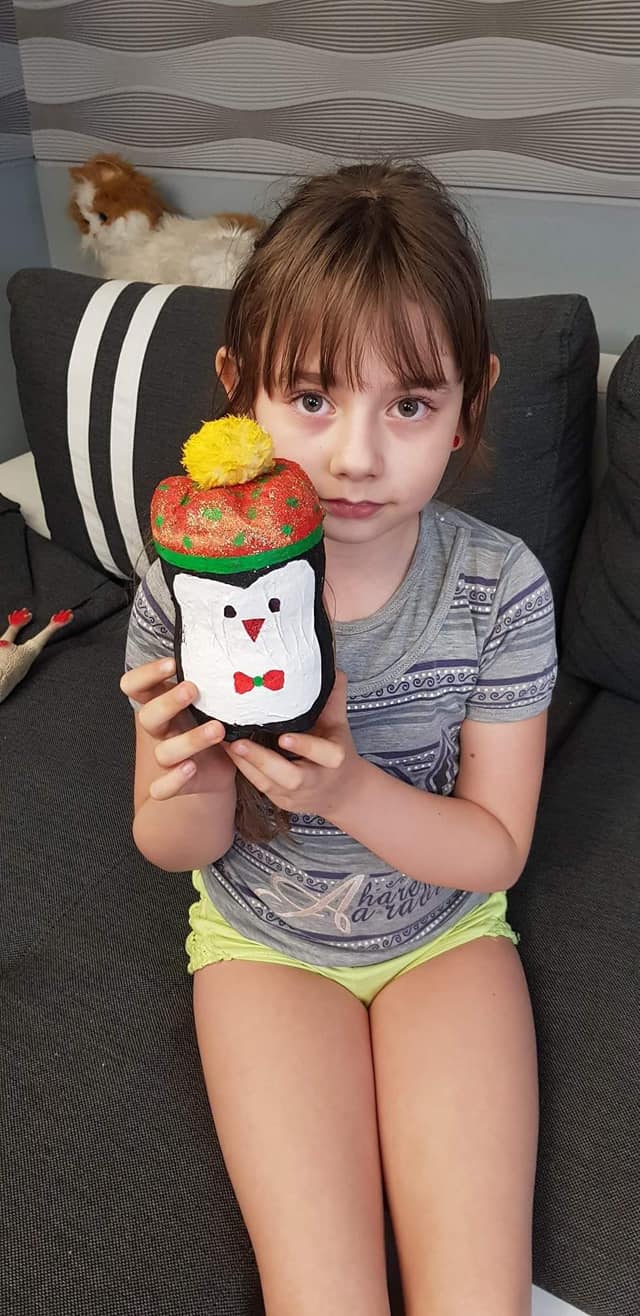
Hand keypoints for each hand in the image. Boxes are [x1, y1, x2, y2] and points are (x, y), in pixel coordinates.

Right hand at [119, 656, 234, 801]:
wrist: (222, 763)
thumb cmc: (212, 719)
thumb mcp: (209, 697)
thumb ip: (208, 680)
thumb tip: (230, 649)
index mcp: (161, 703)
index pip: (134, 685)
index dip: (146, 674)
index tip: (172, 663)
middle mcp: (161, 729)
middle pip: (147, 716)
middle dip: (168, 702)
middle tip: (192, 689)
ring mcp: (167, 756)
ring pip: (163, 752)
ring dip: (190, 740)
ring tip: (217, 729)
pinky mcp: (178, 782)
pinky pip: (162, 788)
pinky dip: (174, 780)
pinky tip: (191, 768)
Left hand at [224, 670, 361, 819]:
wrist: (341, 792)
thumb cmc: (336, 751)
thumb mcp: (339, 726)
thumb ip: (332, 700)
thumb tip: (332, 670)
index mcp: (334, 759)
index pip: (323, 754)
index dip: (304, 746)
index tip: (284, 736)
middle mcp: (316, 781)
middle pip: (290, 778)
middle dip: (263, 761)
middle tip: (238, 743)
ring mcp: (297, 795)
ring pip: (269, 784)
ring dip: (246, 764)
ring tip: (226, 743)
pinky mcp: (281, 801)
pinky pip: (260, 786)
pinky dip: (244, 769)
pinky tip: (228, 752)